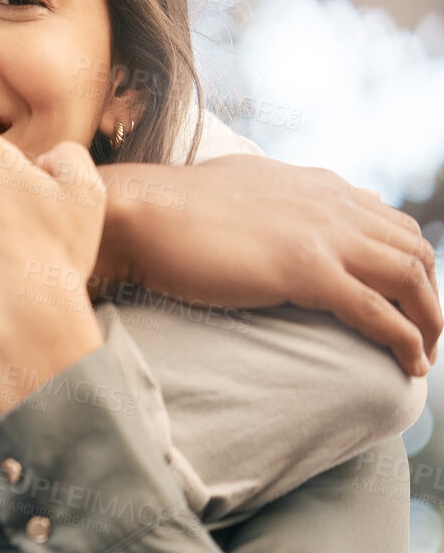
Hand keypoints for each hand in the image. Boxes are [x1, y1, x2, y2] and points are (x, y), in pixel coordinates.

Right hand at [99, 155, 439, 375]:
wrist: (137, 211)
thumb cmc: (166, 208)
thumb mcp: (231, 188)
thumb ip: (266, 198)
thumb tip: (265, 208)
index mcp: (315, 185)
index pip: (388, 220)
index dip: (407, 261)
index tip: (402, 297)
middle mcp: (332, 204)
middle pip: (414, 248)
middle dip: (429, 295)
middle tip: (420, 333)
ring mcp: (323, 236)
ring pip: (412, 279)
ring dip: (429, 321)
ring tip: (422, 357)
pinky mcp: (307, 271)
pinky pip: (380, 313)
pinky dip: (406, 342)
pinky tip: (409, 366)